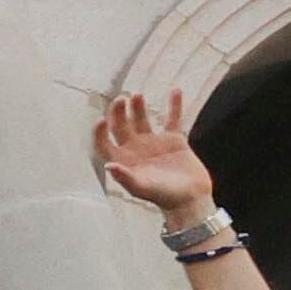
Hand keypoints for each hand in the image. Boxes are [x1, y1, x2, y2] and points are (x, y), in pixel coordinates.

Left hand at [94, 91, 214, 229]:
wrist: (190, 199)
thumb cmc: (164, 196)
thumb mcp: (142, 188)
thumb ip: (125, 177)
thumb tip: (109, 166)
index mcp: (123, 160)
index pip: (104, 143)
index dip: (99, 133)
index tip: (101, 121)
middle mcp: (135, 149)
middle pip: (121, 126)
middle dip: (119, 112)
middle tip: (121, 99)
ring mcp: (154, 143)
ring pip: (142, 119)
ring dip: (138, 107)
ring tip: (137, 95)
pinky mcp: (174, 140)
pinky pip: (173, 119)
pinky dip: (174, 105)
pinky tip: (175, 90)